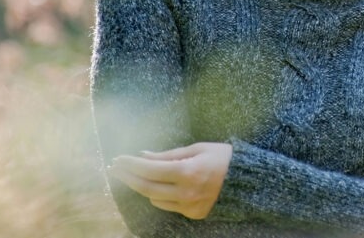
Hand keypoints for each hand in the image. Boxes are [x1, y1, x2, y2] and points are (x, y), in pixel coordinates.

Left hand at [110, 142, 232, 219]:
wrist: (248, 180)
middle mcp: (187, 192)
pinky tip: (158, 186)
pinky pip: (168, 206)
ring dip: (143, 186)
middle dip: (128, 177)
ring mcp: (190, 206)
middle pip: (147, 188)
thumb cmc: (223, 158)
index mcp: (188, 172)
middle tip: (115, 168)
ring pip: (155, 199)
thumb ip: (168, 155)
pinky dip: (160, 195)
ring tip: (136, 175)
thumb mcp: (197, 149)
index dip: (131, 164)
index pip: (150, 169)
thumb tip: (143, 155)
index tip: (119, 158)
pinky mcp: (193, 214)